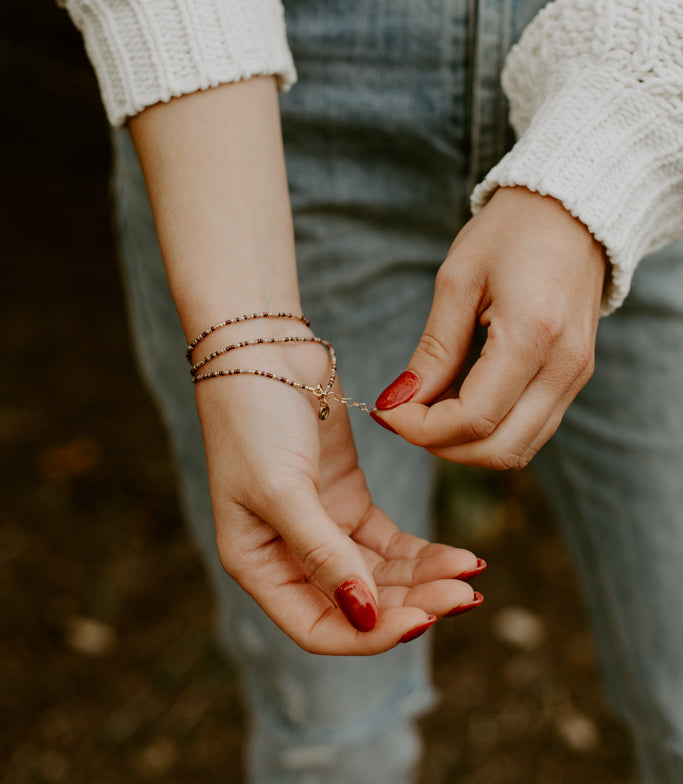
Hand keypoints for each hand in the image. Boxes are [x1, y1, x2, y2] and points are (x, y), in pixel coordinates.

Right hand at [196, 336, 482, 654]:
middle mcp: (288, 554)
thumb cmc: (253, 417)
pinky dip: (422, 551)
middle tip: (464, 596)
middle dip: (411, 603)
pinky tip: (457, 556)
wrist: (262, 346)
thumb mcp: (281, 489)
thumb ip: (322, 553)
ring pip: (381, 574)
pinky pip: (390, 541)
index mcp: (256, 564)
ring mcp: (321, 525)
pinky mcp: (347, 496)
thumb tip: (366, 614)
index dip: (370, 634)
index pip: (318, 627)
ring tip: (470, 572)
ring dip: (424, 579)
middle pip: (360, 604)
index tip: (422, 621)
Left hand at [372, 188, 605, 469]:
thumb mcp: (458, 280)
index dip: (421, 428)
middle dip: (441, 445)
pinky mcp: (575, 376)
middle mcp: (565, 366)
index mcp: (533, 335)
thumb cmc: (511, 231)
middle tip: (402, 417)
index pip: (475, 418)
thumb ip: (434, 349)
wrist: (571, 208)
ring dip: (467, 444)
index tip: (386, 409)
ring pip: (519, 449)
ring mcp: (576, 376)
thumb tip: (399, 402)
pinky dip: (492, 430)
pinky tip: (458, 401)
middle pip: (500, 450)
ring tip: (426, 410)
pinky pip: (532, 427)